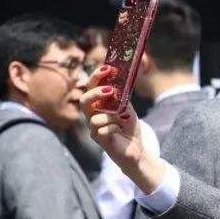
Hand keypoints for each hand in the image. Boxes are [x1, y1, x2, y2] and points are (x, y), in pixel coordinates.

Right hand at [79, 66, 165, 192]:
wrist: (136, 150)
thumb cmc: (128, 128)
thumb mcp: (127, 108)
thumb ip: (120, 97)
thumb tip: (119, 80)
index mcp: (98, 105)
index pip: (91, 88)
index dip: (97, 77)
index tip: (108, 68)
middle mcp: (92, 116)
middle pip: (84, 101)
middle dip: (95, 93)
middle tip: (109, 90)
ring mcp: (93, 128)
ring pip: (94, 118)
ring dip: (111, 117)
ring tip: (121, 120)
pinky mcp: (98, 140)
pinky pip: (103, 130)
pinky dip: (114, 128)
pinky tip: (119, 132)